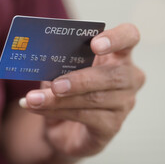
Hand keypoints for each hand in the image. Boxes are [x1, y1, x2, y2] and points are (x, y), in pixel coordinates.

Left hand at [20, 24, 144, 160]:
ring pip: (95, 98)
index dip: (117, 38)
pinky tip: (38, 108)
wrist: (64, 126)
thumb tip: (44, 60)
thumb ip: (60, 62)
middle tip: (55, 84)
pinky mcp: (112, 126)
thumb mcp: (64, 70)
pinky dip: (58, 111)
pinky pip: (87, 116)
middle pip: (114, 75)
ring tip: (35, 98)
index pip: (130, 37)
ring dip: (60, 99)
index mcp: (118, 54)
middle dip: (81, 79)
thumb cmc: (69, 90)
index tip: (95, 44)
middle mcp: (128, 78)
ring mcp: (124, 104)